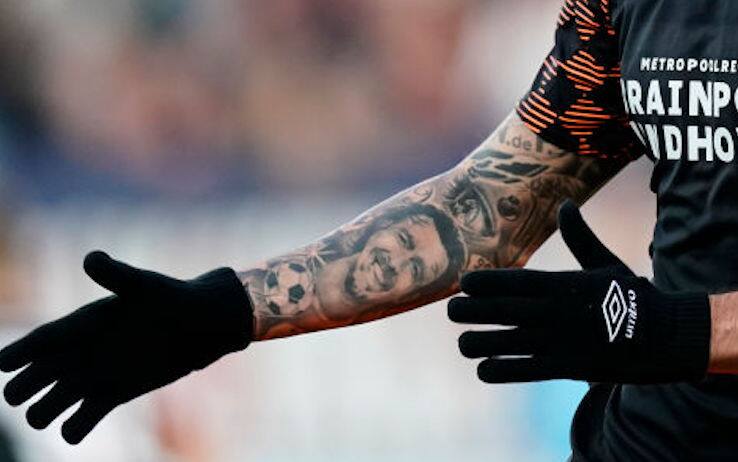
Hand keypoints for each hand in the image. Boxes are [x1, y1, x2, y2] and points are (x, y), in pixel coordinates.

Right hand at [0, 252, 252, 443]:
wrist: (206, 326)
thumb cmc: (178, 299)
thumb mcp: (148, 287)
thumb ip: (117, 276)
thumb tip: (90, 259)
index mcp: (85, 323)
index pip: (42, 340)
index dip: (18, 353)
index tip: (2, 366)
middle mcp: (84, 351)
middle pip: (36, 375)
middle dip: (22, 387)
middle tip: (20, 394)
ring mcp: (97, 375)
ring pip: (51, 402)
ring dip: (43, 412)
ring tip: (47, 414)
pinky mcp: (114, 395)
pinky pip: (81, 420)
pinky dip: (74, 428)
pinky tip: (76, 427)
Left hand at [448, 201, 710, 383]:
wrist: (667, 335)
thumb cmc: (631, 296)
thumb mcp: (605, 263)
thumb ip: (579, 236)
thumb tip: (566, 204)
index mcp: (562, 283)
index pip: (514, 280)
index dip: (484, 282)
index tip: (462, 283)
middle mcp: (556, 310)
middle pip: (502, 310)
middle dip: (470, 311)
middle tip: (451, 311)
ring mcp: (561, 340)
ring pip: (507, 342)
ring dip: (480, 343)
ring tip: (464, 343)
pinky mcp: (569, 368)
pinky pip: (526, 370)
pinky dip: (501, 371)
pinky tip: (484, 369)